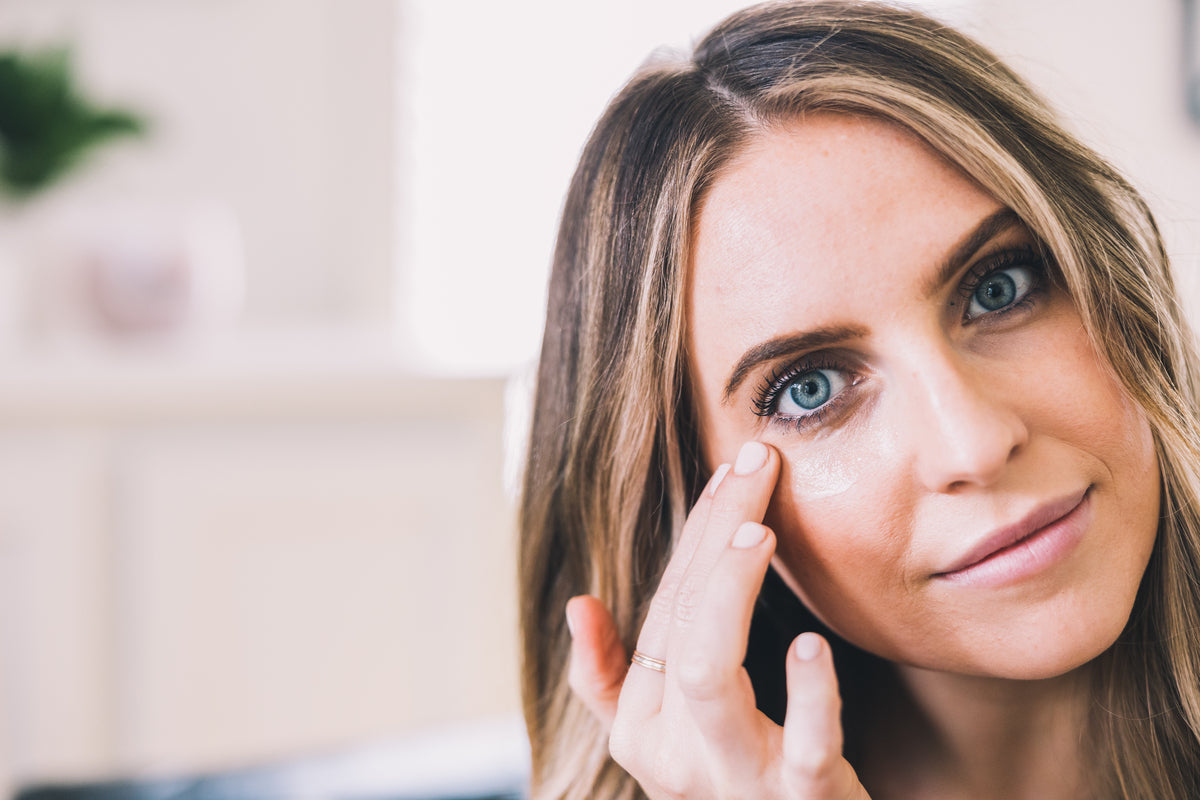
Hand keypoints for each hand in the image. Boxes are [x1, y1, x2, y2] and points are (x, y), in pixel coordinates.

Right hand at [566, 441, 871, 798]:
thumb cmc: (735, 785)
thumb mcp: (663, 740)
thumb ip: (608, 680)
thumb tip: (577, 604)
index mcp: (642, 728)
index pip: (664, 610)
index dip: (697, 536)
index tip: (732, 472)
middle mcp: (675, 754)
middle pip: (681, 626)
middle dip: (713, 537)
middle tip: (754, 464)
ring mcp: (736, 779)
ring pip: (710, 677)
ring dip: (729, 597)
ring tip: (758, 534)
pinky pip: (804, 750)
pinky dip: (809, 696)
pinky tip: (813, 645)